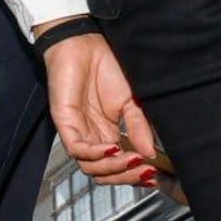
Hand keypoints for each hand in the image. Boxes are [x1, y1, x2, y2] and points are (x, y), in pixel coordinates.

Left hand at [38, 23, 156, 188]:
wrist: (85, 43)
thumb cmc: (106, 66)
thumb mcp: (132, 100)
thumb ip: (140, 126)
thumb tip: (150, 152)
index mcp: (108, 133)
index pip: (119, 165)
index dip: (135, 174)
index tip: (156, 175)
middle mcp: (92, 137)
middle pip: (104, 172)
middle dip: (126, 176)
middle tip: (146, 173)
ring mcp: (78, 131)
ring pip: (90, 166)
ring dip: (113, 167)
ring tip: (133, 159)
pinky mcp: (65, 123)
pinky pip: (77, 149)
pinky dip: (95, 153)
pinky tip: (113, 148)